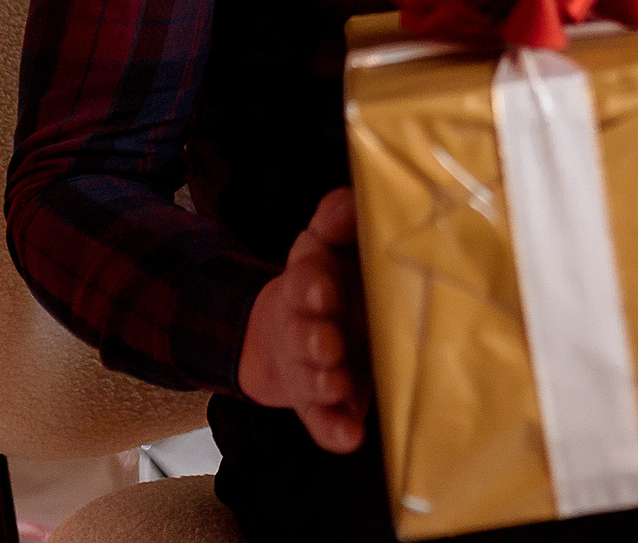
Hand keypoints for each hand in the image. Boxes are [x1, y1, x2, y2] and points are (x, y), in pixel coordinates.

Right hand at [236, 187, 369, 452]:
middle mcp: (307, 324)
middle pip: (304, 331)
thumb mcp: (327, 244)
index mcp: (310, 279)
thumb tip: (351, 199)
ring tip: (337, 384)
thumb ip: (336, 220)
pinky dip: (333, 430)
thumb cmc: (329, 281)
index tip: (325, 288)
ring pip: (312, 376)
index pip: (306, 275)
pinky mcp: (317, 403)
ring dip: (323, 381)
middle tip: (329, 342)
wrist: (286, 335)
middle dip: (314, 337)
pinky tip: (349, 437)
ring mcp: (310, 366)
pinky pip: (321, 420)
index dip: (313, 283)